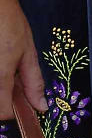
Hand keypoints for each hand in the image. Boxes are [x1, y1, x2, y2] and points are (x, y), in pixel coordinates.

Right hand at [0, 0, 46, 120]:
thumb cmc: (11, 24)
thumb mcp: (28, 52)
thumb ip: (33, 82)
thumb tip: (41, 107)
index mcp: (1, 74)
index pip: (1, 113)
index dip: (10, 112)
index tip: (16, 103)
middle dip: (1, 98)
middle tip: (8, 80)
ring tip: (2, 65)